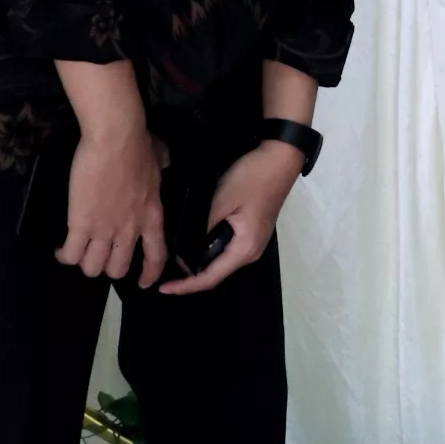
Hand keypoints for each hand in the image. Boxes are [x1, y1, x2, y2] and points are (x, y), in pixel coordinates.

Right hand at [57, 117, 166, 287]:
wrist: (116, 137)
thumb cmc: (138, 142)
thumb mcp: (159, 158)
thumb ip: (162, 165)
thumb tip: (163, 160)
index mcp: (152, 215)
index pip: (156, 256)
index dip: (149, 274)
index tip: (143, 282)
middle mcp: (130, 229)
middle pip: (117, 269)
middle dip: (106, 265)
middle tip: (98, 252)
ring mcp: (105, 230)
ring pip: (92, 268)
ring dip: (84, 262)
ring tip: (78, 250)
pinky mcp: (81, 224)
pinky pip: (71, 255)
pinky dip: (64, 256)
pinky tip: (60, 248)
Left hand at [159, 141, 301, 296]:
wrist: (280, 156)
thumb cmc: (252, 178)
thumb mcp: (222, 200)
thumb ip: (202, 227)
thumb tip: (183, 249)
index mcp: (244, 249)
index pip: (210, 278)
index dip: (185, 286)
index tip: (163, 287)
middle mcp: (251, 252)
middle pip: (216, 273)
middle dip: (190, 276)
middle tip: (164, 272)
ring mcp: (253, 241)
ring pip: (221, 261)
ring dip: (199, 263)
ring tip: (175, 258)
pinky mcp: (252, 230)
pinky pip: (227, 249)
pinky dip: (209, 250)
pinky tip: (195, 243)